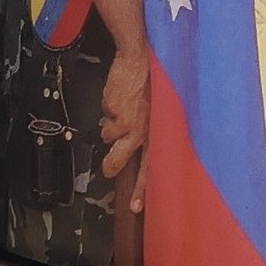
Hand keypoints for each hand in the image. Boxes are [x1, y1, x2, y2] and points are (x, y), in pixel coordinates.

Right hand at [99, 39, 151, 197]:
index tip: (134, 207)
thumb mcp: (160, 110)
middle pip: (117, 160)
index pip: (149, 167)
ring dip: (112, 126)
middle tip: (109, 169)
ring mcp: (123, 121)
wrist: (138, 57)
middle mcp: (140, 131)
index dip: (141, 188)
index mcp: (156, 133)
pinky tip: (119, 97)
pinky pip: (105, 116)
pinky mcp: (111, 110)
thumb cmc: (153, 81)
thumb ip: (151, 130)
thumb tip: (138, 148)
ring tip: (123, 109)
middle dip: (111, 165)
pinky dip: (109, 108)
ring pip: (108, 136)